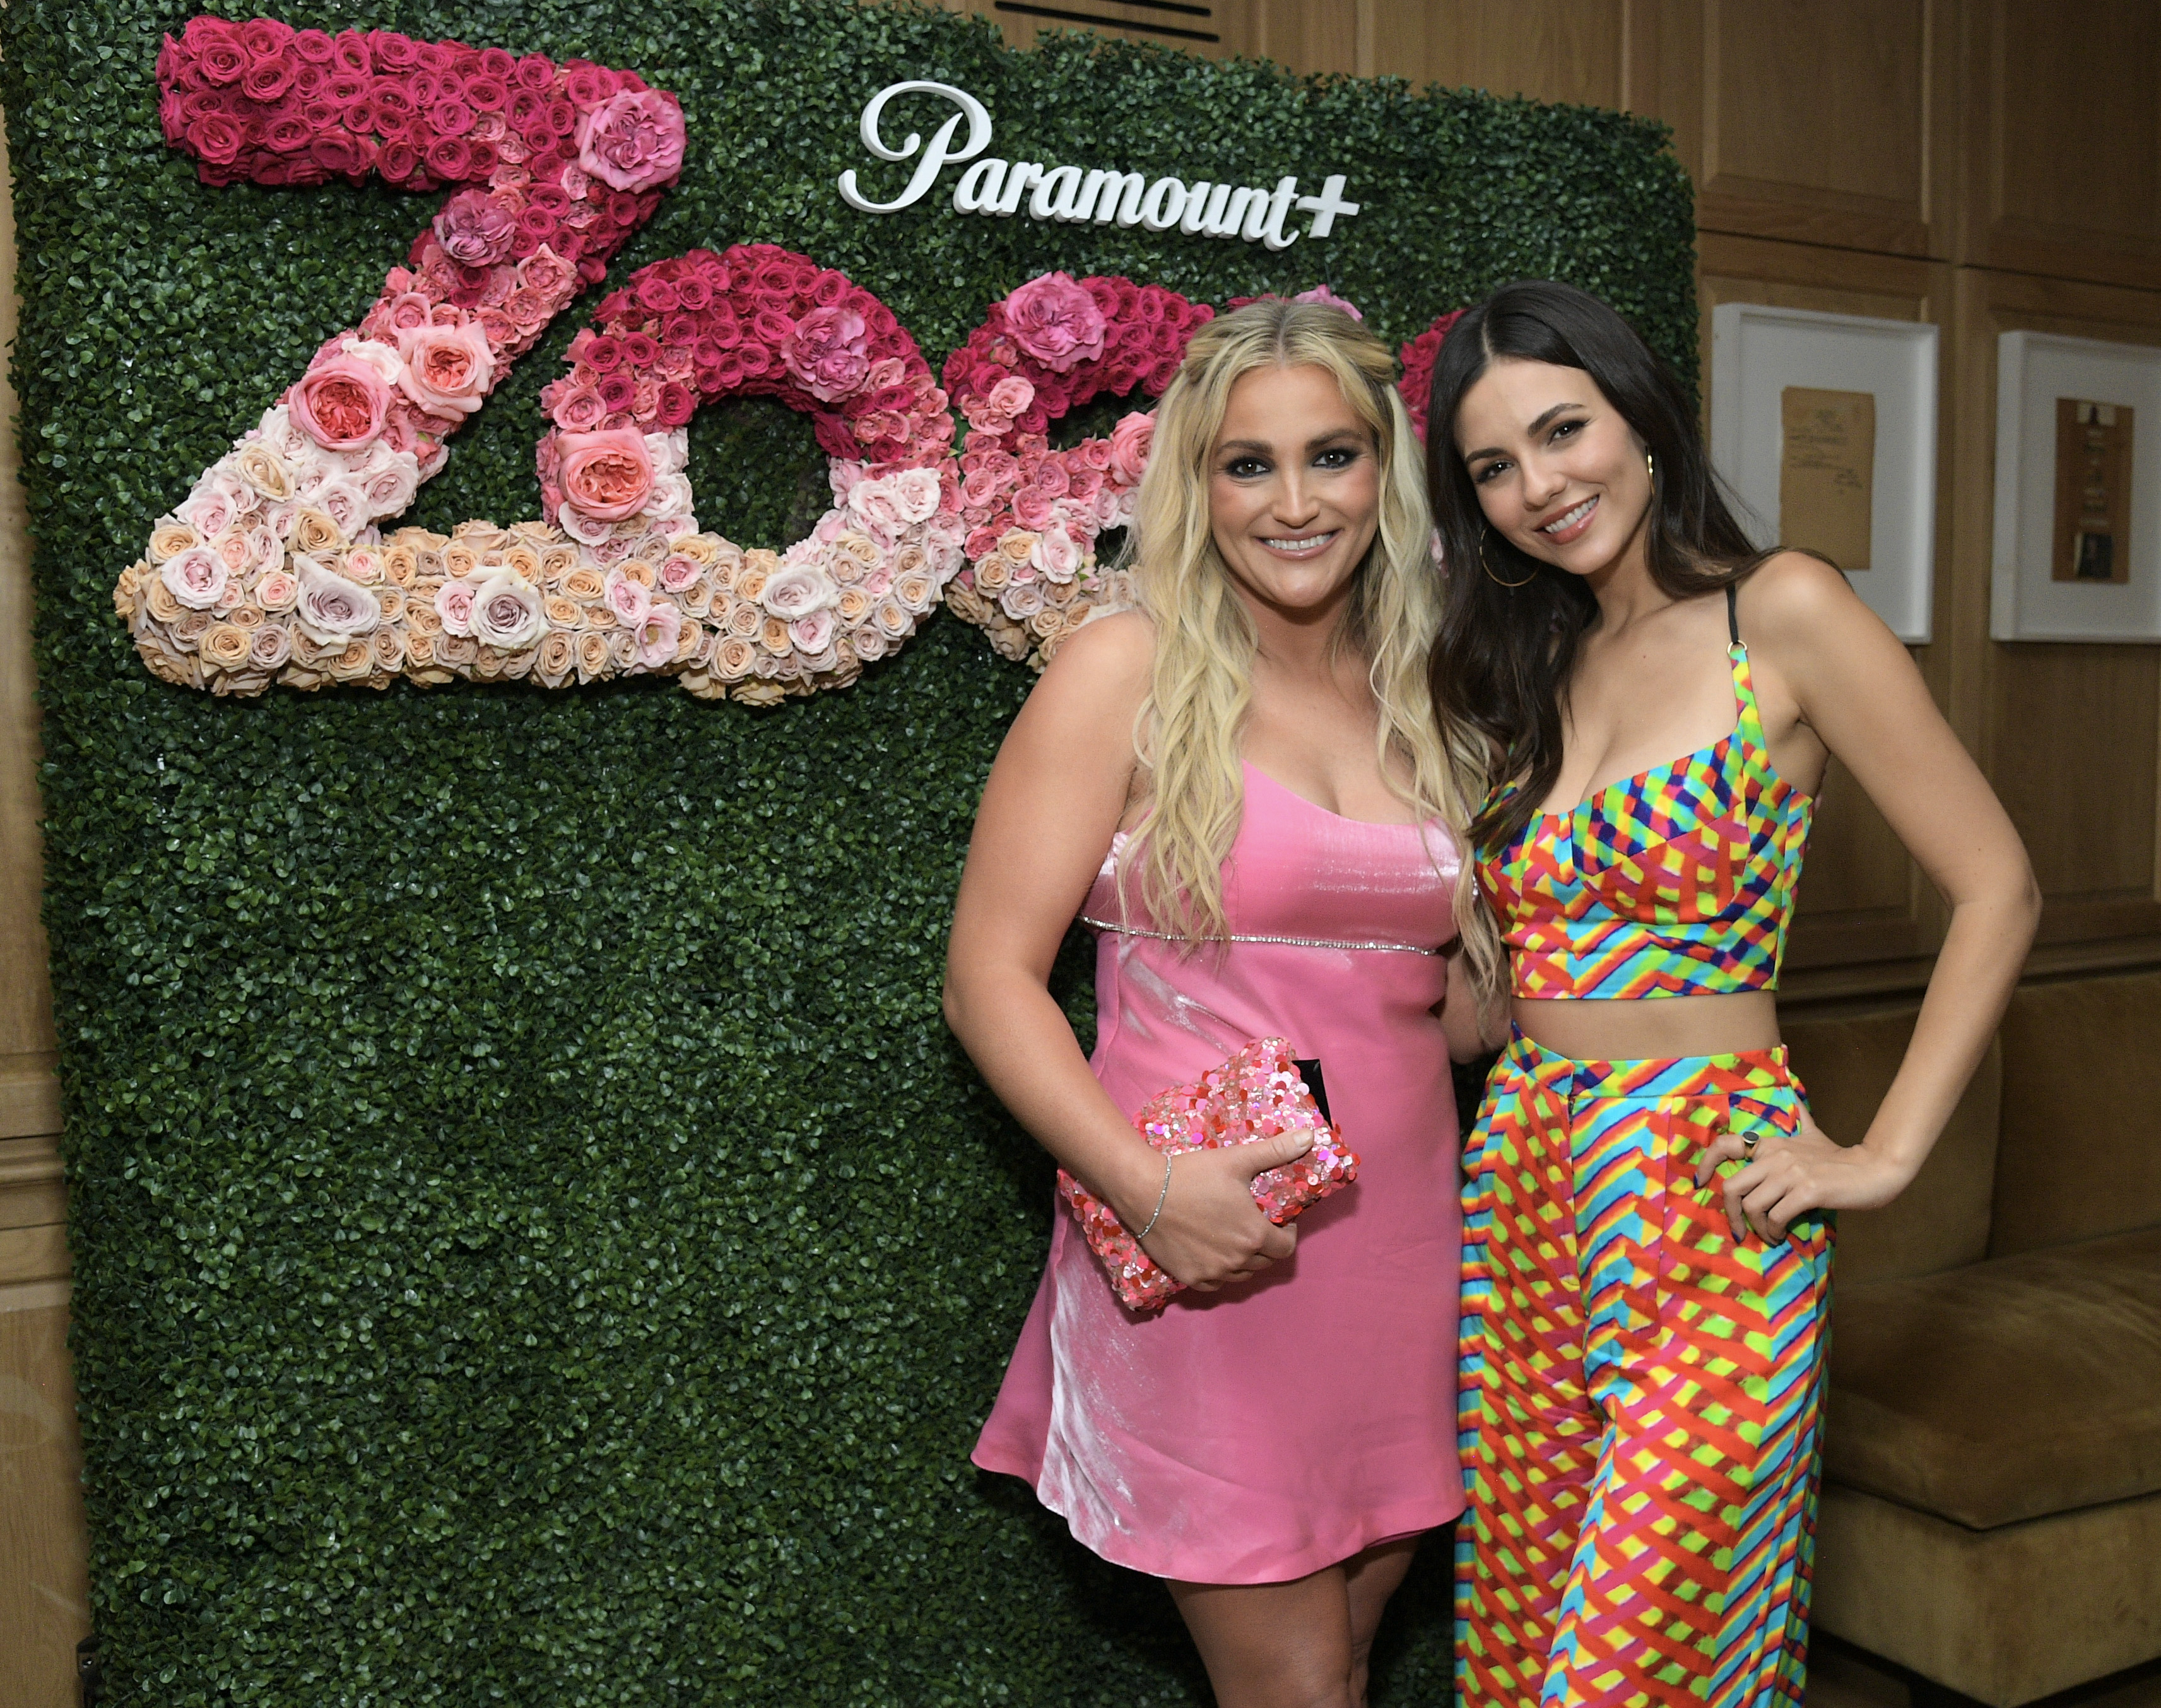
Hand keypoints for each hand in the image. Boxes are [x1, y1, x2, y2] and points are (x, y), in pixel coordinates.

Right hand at [1137, 1131, 1311, 1290]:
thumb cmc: (1192, 1174)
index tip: (1279, 1220)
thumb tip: (1310, 1136)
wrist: (1143, 1190)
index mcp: (1254, 1234)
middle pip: (1265, 1262)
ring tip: (1234, 1237)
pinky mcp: (1190, 1278)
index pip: (1286, 1248)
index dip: (1287, 1234)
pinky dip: (1220, 1271)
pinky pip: (1215, 1283)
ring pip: (1241, 1275)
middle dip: (1267, 1245)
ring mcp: (1213, 1272)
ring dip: (1245, 1260)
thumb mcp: (1237, 1159)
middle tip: (1254, 1225)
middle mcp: (1237, 1260)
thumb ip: (1276, 1150)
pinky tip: (1213, 1252)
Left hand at [1692, 1108, 1918, 1241]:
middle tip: (1741, 1230)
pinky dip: (1775, 1231)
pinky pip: (1776, 1216)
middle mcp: (1776, 1155)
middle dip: (1731, 1214)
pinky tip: (1783, 1235)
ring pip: (1752, 1206)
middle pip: (1732, 1187)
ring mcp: (1791, 1173)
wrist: (1874, 1169)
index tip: (1700, 1183)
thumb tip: (1795, 1096)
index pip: (1725, 1145)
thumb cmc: (1841, 1158)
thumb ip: (1800, 1119)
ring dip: (1757, 1227)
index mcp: (1771, 1144)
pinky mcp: (1807, 1191)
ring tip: (1769, 1235)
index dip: (1705, 1164)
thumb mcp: (1814, 1133)